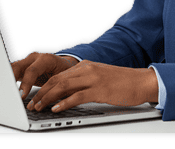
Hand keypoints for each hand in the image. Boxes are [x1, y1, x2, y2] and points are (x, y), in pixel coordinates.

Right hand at [11, 53, 78, 98]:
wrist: (66, 65)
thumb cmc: (66, 72)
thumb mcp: (65, 80)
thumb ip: (56, 89)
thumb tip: (49, 102)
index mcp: (46, 59)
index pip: (32, 70)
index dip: (26, 83)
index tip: (22, 96)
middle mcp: (35, 58)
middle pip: (18, 66)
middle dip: (11, 80)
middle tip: (9, 95)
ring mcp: (28, 61)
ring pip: (13, 68)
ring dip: (8, 80)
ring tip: (5, 93)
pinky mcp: (23, 68)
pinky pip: (13, 72)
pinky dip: (9, 80)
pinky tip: (5, 89)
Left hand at [26, 60, 158, 112]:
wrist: (141, 81)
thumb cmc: (122, 82)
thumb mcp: (99, 79)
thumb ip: (83, 83)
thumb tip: (66, 95)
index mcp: (85, 66)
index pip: (59, 75)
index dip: (44, 86)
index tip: (35, 96)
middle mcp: (87, 69)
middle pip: (58, 79)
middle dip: (42, 92)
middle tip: (32, 104)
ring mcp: (93, 78)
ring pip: (64, 86)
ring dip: (48, 98)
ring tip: (39, 107)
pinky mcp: (100, 89)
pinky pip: (78, 96)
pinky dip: (64, 102)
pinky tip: (57, 108)